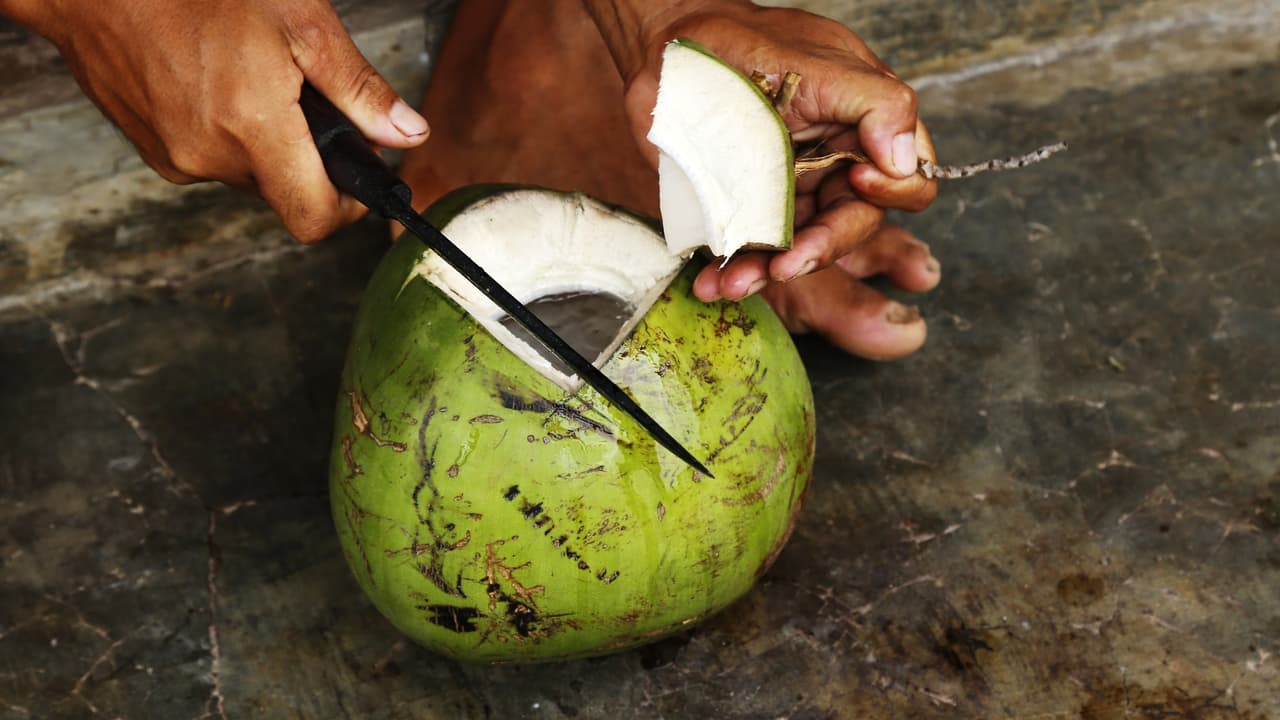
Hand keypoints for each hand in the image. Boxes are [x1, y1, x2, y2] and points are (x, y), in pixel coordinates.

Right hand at [4, 0, 429, 241]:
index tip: (362, 178)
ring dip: (267, 142)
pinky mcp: (153, 150)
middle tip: (310, 101)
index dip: (349, 207)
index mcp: (252, 129)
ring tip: (257, 79)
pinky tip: (218, 82)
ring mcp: (175, 158)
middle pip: (286, 193)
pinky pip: (211, 158)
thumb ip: (358, 87)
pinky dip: (228, 132)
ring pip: (250, 174)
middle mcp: (209, 157)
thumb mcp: (300, 21)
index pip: (314, 219)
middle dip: (309, 158)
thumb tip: (408, 134)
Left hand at [584, 0, 940, 358]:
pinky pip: (748, 253)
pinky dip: (730, 272)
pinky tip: (709, 282)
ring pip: (794, 252)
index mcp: (865, 134)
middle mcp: (834, 171)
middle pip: (848, 229)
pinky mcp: (746, 213)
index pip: (907, 182)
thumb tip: (905, 158)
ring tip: (735, 284)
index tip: (859, 180)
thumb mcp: (821, 61)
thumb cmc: (749, 42)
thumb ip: (876, 102)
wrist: (672, 51)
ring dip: (766, 273)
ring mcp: (789, 196)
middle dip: (818, 251)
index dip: (890, 191)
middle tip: (787, 264)